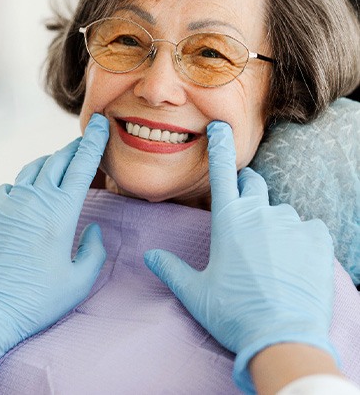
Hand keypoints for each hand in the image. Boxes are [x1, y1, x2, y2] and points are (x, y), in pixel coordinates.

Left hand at [0, 113, 108, 386]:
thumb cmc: (35, 300)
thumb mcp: (79, 281)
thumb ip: (94, 251)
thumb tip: (94, 229)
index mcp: (61, 212)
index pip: (82, 166)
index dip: (94, 142)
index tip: (101, 123)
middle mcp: (34, 199)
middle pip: (58, 160)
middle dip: (75, 146)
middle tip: (87, 140)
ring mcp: (9, 202)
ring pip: (34, 168)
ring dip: (51, 161)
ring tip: (62, 162)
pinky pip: (13, 184)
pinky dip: (27, 181)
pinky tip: (31, 191)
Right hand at [145, 121, 336, 392]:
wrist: (284, 339)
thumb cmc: (234, 314)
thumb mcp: (196, 293)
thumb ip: (172, 270)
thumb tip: (150, 256)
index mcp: (229, 221)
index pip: (222, 172)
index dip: (219, 145)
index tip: (219, 126)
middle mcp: (260, 214)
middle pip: (253, 184)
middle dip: (246, 189)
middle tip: (243, 211)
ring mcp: (291, 224)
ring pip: (280, 211)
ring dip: (272, 223)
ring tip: (270, 256)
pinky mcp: (317, 239)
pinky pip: (308, 227)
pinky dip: (300, 237)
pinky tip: (294, 260)